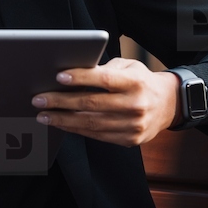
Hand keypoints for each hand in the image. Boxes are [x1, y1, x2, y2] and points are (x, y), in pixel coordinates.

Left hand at [30, 57, 180, 147]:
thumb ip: (105, 69)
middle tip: (39, 99)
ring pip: (91, 124)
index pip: (104, 79)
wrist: (168, 105)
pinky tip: (62, 124)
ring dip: (63, 120)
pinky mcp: (130, 140)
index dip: (80, 77)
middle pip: (92, 104)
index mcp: (136, 82)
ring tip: (44, 115)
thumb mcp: (129, 67)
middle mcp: (136, 105)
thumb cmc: (141, 81)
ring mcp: (133, 125)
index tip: (58, 77)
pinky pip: (97, 136)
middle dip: (61, 102)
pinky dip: (76, 130)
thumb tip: (72, 75)